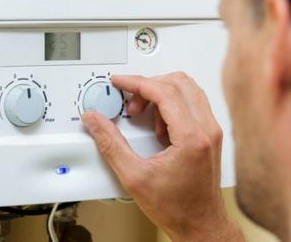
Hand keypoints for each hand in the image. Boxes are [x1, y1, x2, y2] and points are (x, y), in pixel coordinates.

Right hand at [82, 73, 243, 241]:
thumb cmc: (176, 207)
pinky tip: (156, 126)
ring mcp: (211, 131)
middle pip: (178, 83)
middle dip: (148, 86)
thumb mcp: (133, 176)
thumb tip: (95, 121)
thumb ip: (110, 144)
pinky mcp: (209, 135)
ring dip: (160, 94)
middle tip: (130, 104)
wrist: (199, 225)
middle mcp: (207, 130)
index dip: (136, 82)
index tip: (119, 82)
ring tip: (142, 115)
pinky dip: (170, 105)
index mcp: (192, 137)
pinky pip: (191, 103)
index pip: (164, 91)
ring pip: (187, 90)